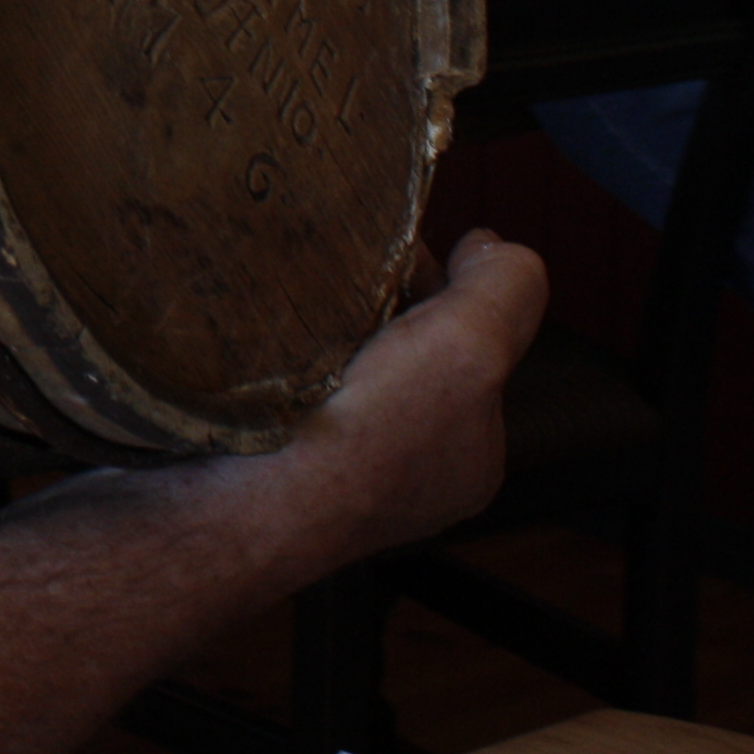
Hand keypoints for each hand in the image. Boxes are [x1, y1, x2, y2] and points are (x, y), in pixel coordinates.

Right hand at [253, 230, 545, 573]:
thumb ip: (505, 289)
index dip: (450, 295)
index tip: (407, 268)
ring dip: (329, 332)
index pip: (476, 353)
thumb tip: (492, 248)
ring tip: (303, 306)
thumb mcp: (472, 346)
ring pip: (348, 372)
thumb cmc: (365, 438)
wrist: (248, 504)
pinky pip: (290, 389)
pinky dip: (282, 357)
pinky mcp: (272, 463)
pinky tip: (268, 342)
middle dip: (387, 313)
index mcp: (471, 461)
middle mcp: (411, 475)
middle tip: (348, 282)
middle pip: (412, 358)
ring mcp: (337, 476)